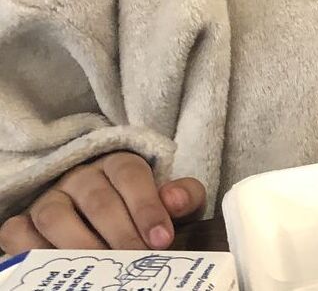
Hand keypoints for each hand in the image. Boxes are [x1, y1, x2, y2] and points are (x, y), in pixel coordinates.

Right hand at [0, 152, 205, 252]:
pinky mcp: (24, 222)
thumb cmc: (144, 212)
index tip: (162, 240)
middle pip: (96, 199)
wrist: (109, 223)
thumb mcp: (171, 203)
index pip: (130, 173)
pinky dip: (34, 251)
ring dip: (80, 245)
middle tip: (136, 260)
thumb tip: (176, 201)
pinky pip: (18, 232)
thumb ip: (183, 197)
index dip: (146, 206)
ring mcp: (49, 199)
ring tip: (103, 269)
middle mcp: (81, 176)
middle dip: (120, 233)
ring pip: (55, 215)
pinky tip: (62, 269)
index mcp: (118, 163)